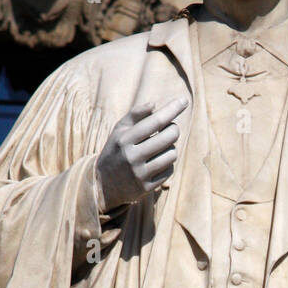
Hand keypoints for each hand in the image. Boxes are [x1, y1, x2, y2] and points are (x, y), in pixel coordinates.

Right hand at [95, 94, 187, 209]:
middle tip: (170, 129)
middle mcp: (132, 156)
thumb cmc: (116, 150)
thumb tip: (154, 105)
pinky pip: (170, 170)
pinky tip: (158, 162)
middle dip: (174, 129)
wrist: (104, 185)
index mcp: (124, 139)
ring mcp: (140, 173)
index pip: (155, 121)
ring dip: (172, 148)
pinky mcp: (146, 187)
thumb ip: (135, 115)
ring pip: (172, 154)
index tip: (184, 100)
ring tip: (162, 148)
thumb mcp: (119, 131)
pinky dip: (168, 164)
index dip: (172, 109)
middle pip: (169, 136)